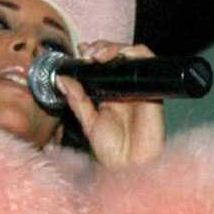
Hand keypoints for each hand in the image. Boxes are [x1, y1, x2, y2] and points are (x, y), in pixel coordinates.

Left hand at [57, 41, 164, 168]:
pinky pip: (147, 62)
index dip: (92, 53)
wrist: (129, 166)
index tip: (79, 52)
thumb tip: (62, 79)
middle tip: (87, 53)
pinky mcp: (151, 89)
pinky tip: (120, 56)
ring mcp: (137, 87)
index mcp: (108, 95)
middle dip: (101, 47)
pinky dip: (135, 53)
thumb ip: (77, 100)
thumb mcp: (88, 123)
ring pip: (131, 54)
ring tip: (98, 55)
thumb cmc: (111, 151)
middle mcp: (124, 88)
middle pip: (116, 56)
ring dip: (114, 48)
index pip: (102, 65)